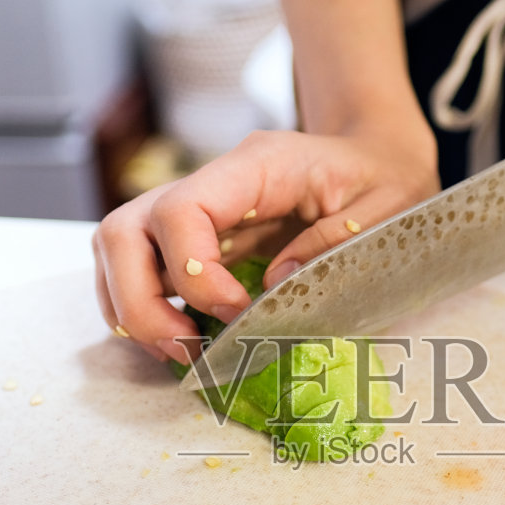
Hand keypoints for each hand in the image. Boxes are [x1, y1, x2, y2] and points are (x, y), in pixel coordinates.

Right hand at [93, 124, 437, 362]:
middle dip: (140, 302)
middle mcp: (209, 183)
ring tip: (182, 349)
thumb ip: (334, 241)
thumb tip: (275, 285)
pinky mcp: (191, 238)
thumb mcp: (388, 204)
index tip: (236, 312)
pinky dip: (144, 307)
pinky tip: (182, 335)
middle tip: (187, 349)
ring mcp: (191, 209)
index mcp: (254, 165)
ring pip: (116, 250)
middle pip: (122, 230)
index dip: (193, 272)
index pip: (180, 210)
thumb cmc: (384, 176)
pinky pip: (138, 268)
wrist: (375, 155)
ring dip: (133, 309)